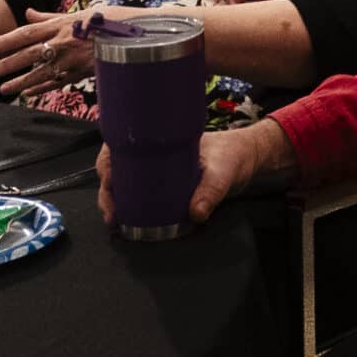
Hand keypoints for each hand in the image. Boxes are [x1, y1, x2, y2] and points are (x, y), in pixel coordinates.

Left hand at [0, 6, 110, 96]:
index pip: (28, 33)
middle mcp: (65, 41)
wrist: (139, 34)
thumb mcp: (81, 13)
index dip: (7, 41)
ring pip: (43, 71)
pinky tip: (29, 94)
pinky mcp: (84, 70)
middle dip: (8, 63)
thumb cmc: (109, 20)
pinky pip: (60, 81)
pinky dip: (43, 88)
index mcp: (63, 24)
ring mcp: (75, 58)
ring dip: (22, 81)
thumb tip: (27, 12)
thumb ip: (50, 17)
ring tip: (5, 89)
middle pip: (31, 53)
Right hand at [97, 117, 293, 229]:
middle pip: (116, 165)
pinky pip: (139, 189)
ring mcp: (157, 167)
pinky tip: (125, 218)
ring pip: (124, 179)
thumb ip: (212, 192)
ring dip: (114, 198)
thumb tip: (195, 213)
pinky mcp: (165, 182)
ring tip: (113, 219)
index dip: (106, 164)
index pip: (120, 144)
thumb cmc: (235, 155)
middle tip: (110, 213)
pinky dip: (128, 202)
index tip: (108, 184)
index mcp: (161, 137)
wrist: (250, 159)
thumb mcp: (224, 172)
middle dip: (106, 189)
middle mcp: (154, 151)